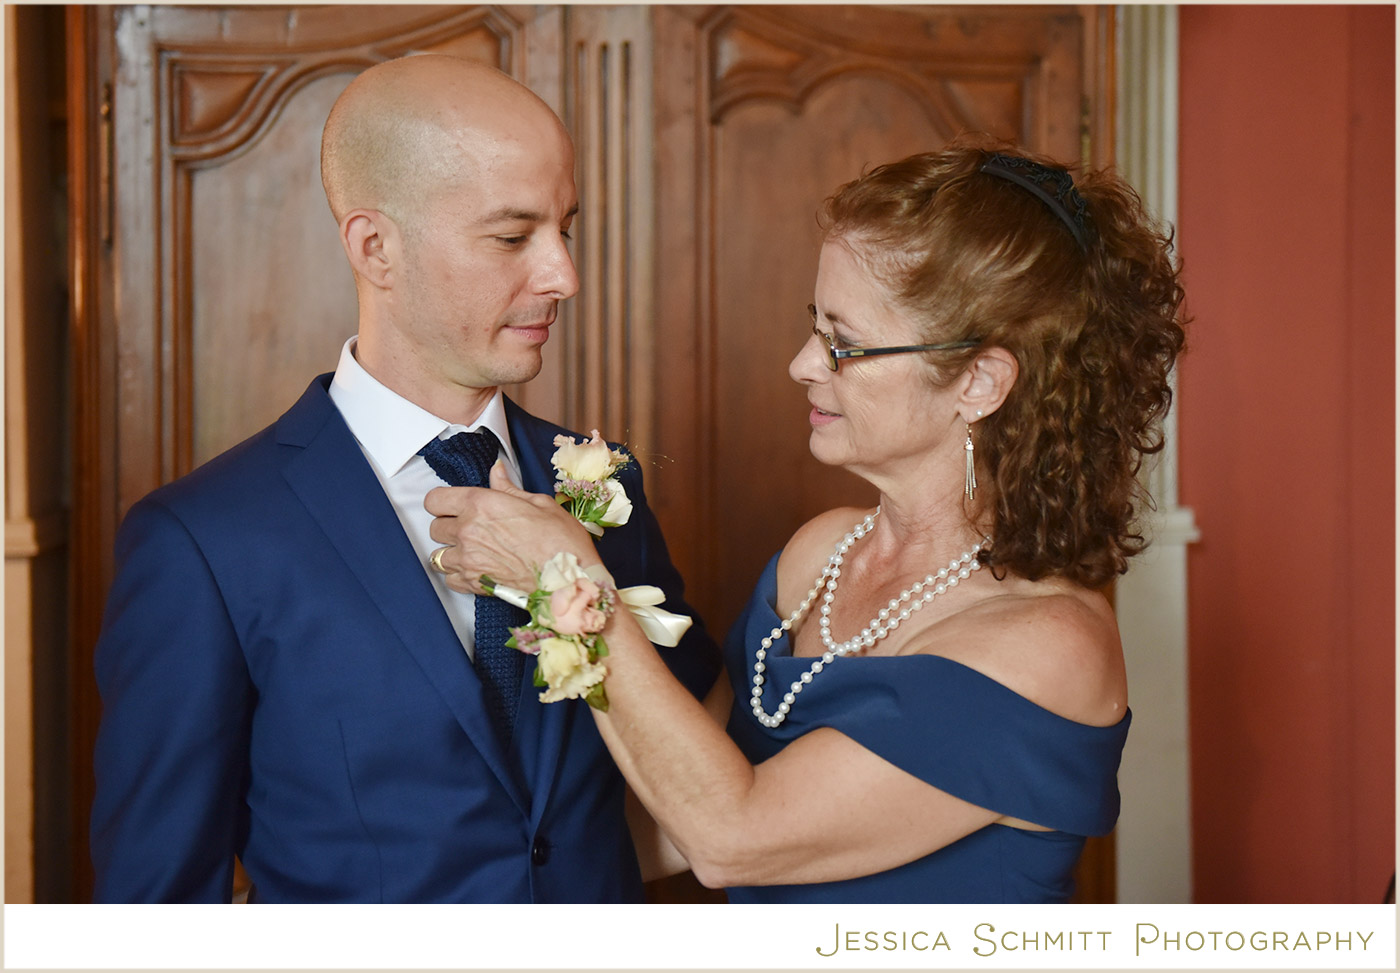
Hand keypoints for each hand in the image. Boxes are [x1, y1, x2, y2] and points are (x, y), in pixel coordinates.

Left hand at [424, 461, 598, 594]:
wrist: (570, 578)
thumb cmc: (560, 541)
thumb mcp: (538, 503)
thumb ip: (508, 488)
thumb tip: (497, 472)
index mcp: (480, 504)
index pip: (435, 500)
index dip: (442, 502)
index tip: (452, 505)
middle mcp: (468, 531)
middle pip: (434, 528)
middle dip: (448, 527)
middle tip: (468, 528)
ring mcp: (468, 560)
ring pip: (437, 555)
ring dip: (451, 552)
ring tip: (471, 551)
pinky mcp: (474, 583)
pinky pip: (449, 579)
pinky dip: (458, 575)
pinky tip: (475, 568)